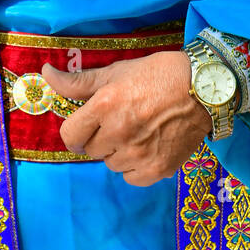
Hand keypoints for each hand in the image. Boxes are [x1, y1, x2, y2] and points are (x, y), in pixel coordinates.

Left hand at [41, 49, 210, 186]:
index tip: (85, 127)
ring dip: (118, 152)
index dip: (75, 132)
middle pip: (90, 151)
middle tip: (119, 122)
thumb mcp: (115, 71)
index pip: (69, 136)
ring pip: (111, 164)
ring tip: (138, 132)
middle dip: (100, 138)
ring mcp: (139, 153)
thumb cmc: (157, 75)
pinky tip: (148, 147)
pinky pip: (131, 177)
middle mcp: (119, 132)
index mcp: (104, 106)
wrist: (204, 87)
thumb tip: (45, 75)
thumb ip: (77, 82)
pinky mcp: (158, 168)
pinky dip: (136, 167)